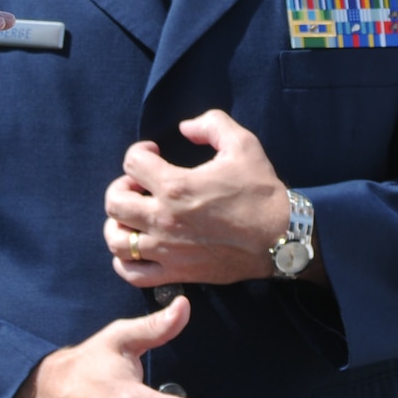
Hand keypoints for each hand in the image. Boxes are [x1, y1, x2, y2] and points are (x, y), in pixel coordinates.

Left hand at [103, 111, 300, 286]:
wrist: (282, 238)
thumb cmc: (261, 192)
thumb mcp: (243, 144)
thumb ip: (211, 124)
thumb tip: (185, 128)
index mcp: (176, 186)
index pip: (131, 163)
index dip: (140, 151)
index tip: (154, 153)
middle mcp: (164, 220)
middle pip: (114, 202)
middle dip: (122, 186)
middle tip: (140, 185)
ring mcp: (167, 250)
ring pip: (116, 240)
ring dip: (119, 223)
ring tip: (136, 215)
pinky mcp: (177, 273)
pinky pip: (132, 273)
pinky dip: (126, 261)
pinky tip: (139, 246)